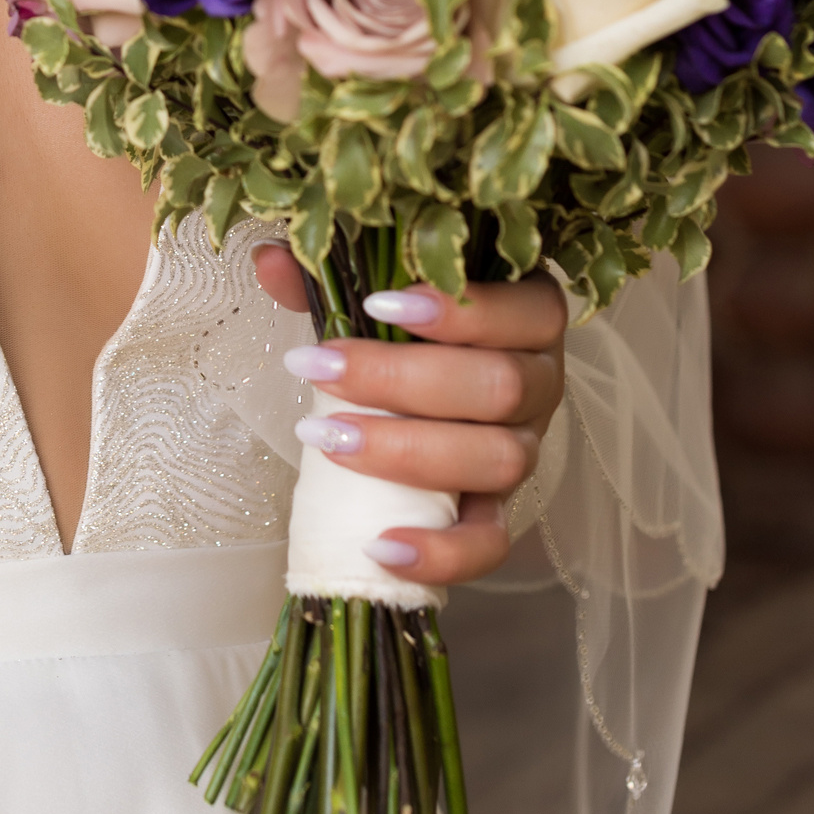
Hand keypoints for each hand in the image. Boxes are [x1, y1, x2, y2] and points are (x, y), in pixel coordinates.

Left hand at [253, 245, 565, 587]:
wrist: (417, 391)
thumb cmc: (404, 330)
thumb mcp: (374, 293)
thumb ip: (330, 273)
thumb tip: (272, 261)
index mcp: (529, 318)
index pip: (525, 310)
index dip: (460, 310)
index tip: (375, 305)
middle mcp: (540, 383)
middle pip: (499, 387)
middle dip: (401, 380)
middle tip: (319, 369)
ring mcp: (525, 449)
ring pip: (497, 459)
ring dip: (406, 452)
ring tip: (325, 439)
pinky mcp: (499, 510)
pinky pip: (490, 542)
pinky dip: (441, 552)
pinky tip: (380, 545)